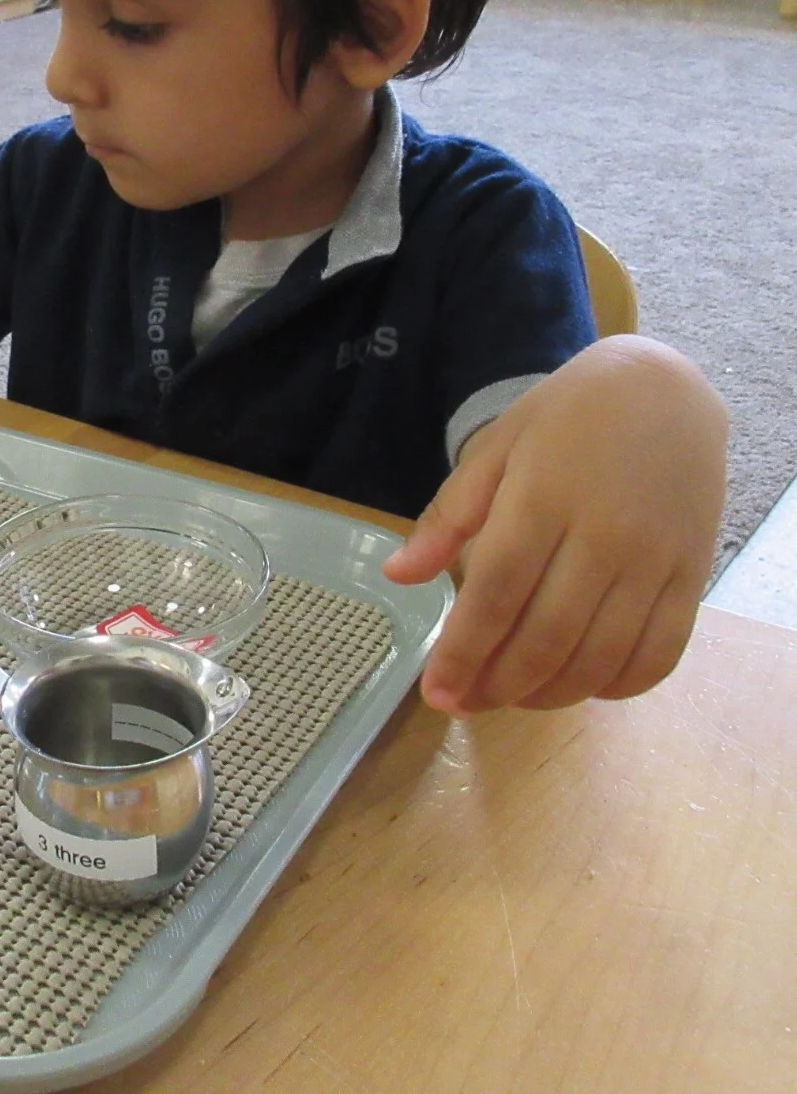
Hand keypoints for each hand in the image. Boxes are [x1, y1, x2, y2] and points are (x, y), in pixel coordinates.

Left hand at [383, 337, 726, 714]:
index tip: (436, 692)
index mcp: (541, 500)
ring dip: (551, 694)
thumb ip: (448, 517)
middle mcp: (602, 536)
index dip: (462, 653)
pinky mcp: (693, 574)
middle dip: (498, 685)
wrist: (663, 389)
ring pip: (600, 656)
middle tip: (466, 704)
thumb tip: (399, 576)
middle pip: (546, 637)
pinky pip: (659, 653)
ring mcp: (654, 560)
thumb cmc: (565, 418)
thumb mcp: (495, 449)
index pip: (495, 594)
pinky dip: (618, 686)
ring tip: (512, 698)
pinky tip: (581, 686)